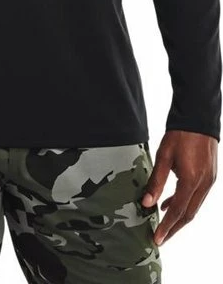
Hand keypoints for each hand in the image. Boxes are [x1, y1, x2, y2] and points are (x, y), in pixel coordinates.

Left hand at [140, 129, 217, 245]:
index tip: (157, 239)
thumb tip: (147, 203)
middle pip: (188, 215)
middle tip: (160, 238)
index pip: (178, 212)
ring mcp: (209, 181)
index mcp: (192, 180)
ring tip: (162, 224)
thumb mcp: (164, 156)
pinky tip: (170, 204)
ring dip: (179, 217)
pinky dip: (184, 204)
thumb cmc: (180, 135)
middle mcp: (203, 184)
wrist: (198, 118)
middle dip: (173, 228)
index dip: (167, 227)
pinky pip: (197, 197)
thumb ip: (156, 181)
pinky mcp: (210, 177)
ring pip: (194, 207)